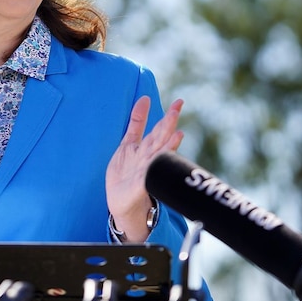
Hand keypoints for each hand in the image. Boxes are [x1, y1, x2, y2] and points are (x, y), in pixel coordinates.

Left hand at [105, 96, 183, 241]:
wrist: (121, 202)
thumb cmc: (127, 172)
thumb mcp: (128, 143)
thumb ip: (137, 123)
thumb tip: (145, 98)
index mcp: (147, 148)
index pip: (159, 129)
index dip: (168, 116)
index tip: (179, 101)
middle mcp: (149, 158)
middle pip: (160, 139)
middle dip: (168, 124)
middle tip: (178, 108)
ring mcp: (147, 171)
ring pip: (158, 155)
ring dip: (168, 146)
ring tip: (178, 133)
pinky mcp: (141, 185)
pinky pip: (149, 176)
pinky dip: (155, 169)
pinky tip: (161, 161)